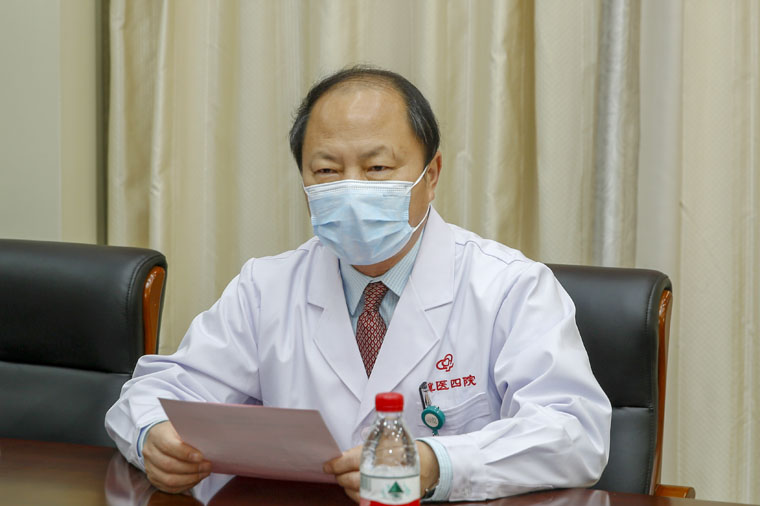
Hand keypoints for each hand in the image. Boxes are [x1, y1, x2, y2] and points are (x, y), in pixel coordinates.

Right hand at [142, 421, 211, 493]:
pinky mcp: (153, 478)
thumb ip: (190, 434)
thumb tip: (208, 445)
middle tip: (207, 466)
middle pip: (169, 465)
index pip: (169, 446)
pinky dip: (184, 485)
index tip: (201, 456)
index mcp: (157, 436)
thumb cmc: (174, 431)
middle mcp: (150, 452)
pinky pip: (168, 487)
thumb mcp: (181, 426)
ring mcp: (149, 467)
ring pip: (168, 479)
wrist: (158, 436)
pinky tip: (196, 479)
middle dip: (191, 468)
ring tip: (204, 473)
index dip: (185, 453)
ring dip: (189, 479)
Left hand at [322, 441, 439, 502]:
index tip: (328, 465)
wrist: (426, 464)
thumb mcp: (383, 438)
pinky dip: (358, 494)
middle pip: (350, 480)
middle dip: (340, 477)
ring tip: (347, 478)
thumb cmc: (402, 449)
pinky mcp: (388, 500)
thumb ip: (361, 448)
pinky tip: (358, 487)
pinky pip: (366, 500)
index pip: (349, 461)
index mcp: (378, 454)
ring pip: (356, 493)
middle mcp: (381, 473)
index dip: (335, 464)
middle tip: (337, 472)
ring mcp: (385, 489)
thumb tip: (340, 456)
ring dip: (347, 486)